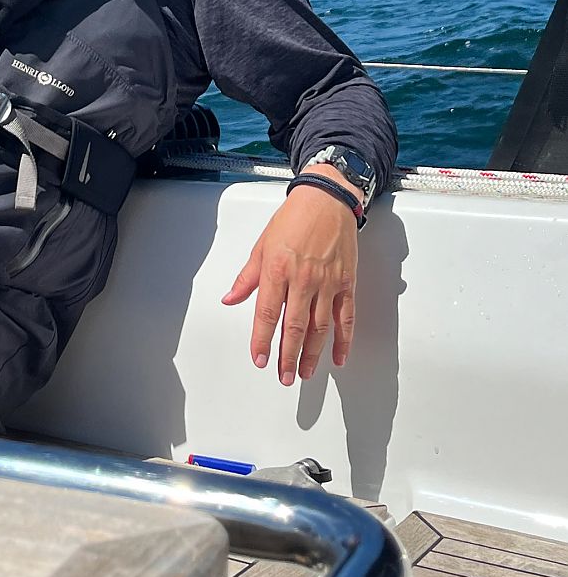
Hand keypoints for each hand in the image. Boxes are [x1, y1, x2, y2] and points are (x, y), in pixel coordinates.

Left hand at [222, 175, 357, 383]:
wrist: (326, 199)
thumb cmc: (293, 218)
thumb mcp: (262, 245)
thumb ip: (247, 277)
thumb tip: (230, 299)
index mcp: (277, 269)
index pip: (266, 314)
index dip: (262, 340)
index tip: (259, 359)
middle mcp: (303, 279)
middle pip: (295, 327)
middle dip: (288, 356)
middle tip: (283, 377)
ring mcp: (327, 282)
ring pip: (320, 328)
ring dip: (313, 355)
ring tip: (305, 373)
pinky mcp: (347, 282)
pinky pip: (346, 317)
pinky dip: (343, 340)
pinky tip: (338, 356)